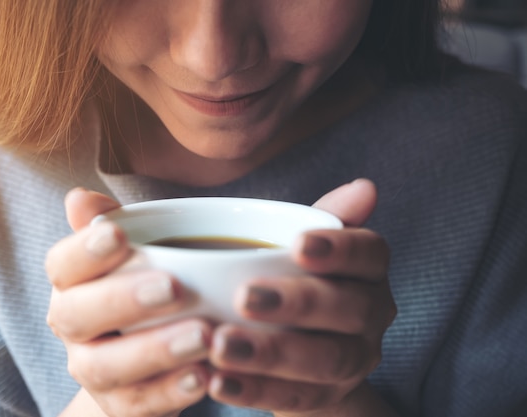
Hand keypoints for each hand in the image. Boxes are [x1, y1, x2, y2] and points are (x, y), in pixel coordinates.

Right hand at [46, 188, 211, 416]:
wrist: (144, 363)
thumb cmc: (142, 290)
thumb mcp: (136, 253)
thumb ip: (114, 226)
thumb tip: (81, 197)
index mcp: (72, 284)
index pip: (62, 264)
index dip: (84, 250)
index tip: (118, 233)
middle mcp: (72, 327)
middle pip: (75, 315)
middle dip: (122, 300)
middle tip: (174, 287)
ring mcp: (92, 370)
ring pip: (105, 367)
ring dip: (155, 351)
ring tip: (203, 336)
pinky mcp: (119, 406)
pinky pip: (138, 405)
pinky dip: (171, 392)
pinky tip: (206, 377)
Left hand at [207, 179, 397, 415]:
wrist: (304, 352)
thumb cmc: (298, 280)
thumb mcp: (306, 247)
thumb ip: (323, 218)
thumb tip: (364, 186)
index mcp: (368, 270)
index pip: (369, 253)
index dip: (340, 249)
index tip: (298, 245)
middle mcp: (371, 314)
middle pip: (349, 309)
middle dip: (298, 303)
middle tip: (245, 297)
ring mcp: (354, 361)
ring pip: (325, 361)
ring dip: (271, 354)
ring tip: (221, 346)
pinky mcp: (327, 398)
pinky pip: (295, 400)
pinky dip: (255, 391)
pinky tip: (217, 383)